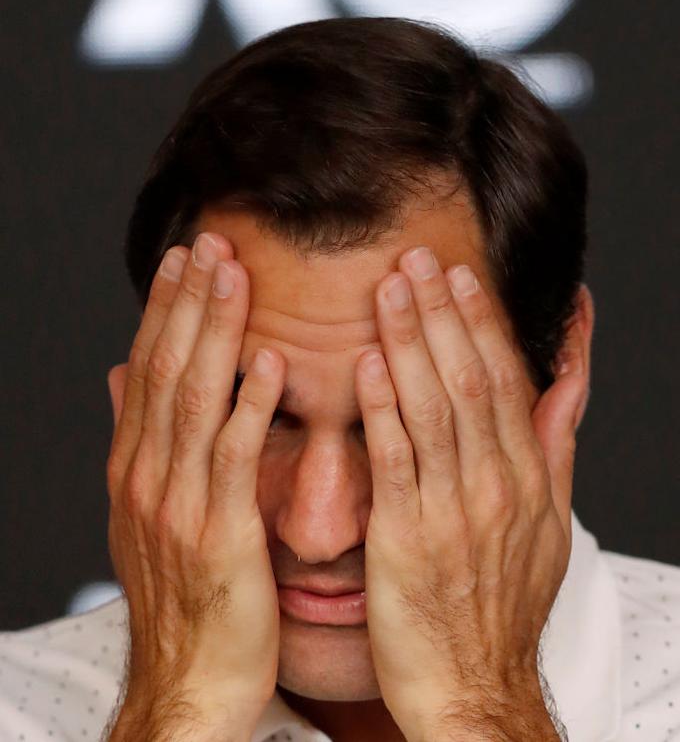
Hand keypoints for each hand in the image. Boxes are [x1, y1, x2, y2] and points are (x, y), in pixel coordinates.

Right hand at [106, 232, 284, 739]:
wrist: (188, 685)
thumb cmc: (185, 598)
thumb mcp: (147, 516)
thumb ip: (141, 442)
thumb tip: (120, 377)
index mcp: (136, 468)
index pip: (148, 368)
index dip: (164, 309)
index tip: (183, 257)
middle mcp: (147, 476)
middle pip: (167, 369)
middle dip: (188, 301)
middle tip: (209, 242)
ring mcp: (177, 505)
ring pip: (194, 399)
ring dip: (214, 333)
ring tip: (232, 276)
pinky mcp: (217, 535)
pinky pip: (232, 459)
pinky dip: (248, 406)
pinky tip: (267, 362)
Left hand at [354, 247, 581, 740]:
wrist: (473, 687)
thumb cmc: (501, 603)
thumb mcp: (550, 520)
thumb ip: (554, 440)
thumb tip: (568, 372)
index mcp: (525, 476)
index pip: (503, 381)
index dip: (479, 323)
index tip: (457, 275)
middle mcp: (495, 485)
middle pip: (468, 380)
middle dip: (441, 314)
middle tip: (415, 259)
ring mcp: (453, 510)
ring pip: (433, 408)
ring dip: (410, 343)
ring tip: (390, 290)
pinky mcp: (408, 538)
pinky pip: (397, 461)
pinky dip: (383, 408)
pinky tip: (367, 364)